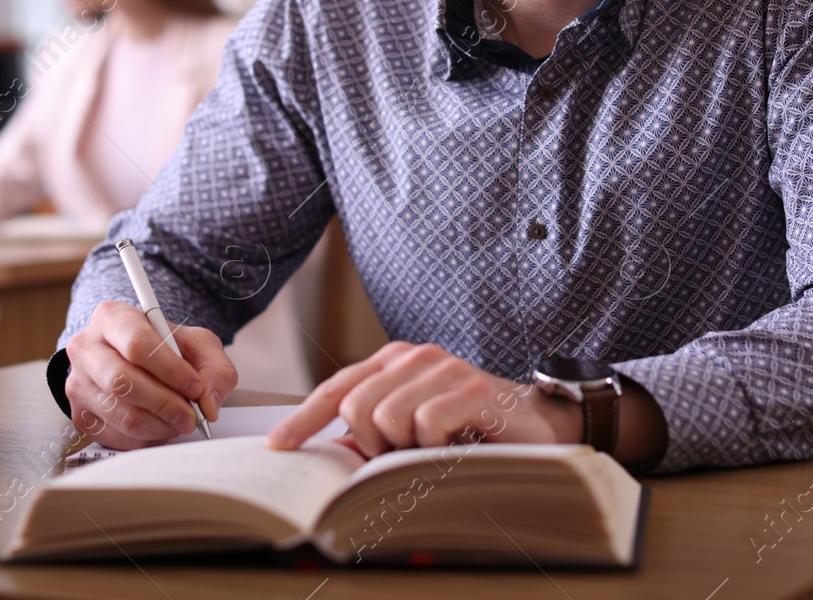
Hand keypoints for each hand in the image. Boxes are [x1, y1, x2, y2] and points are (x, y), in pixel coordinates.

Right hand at [64, 300, 238, 449]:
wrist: (135, 361)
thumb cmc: (164, 348)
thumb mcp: (196, 344)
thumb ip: (213, 367)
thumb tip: (208, 403)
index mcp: (112, 317)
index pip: (137, 344)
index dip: (170, 370)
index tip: (194, 386)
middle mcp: (86, 348)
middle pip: (123, 382)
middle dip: (165, 404)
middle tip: (191, 415)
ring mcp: (78, 383)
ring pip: (120, 414)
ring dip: (159, 425)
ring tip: (180, 422)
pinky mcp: (79, 415)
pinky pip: (115, 437)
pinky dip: (146, 439)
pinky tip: (161, 427)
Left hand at [267, 341, 580, 456]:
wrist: (534, 423)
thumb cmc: (468, 429)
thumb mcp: (413, 429)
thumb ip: (372, 435)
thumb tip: (327, 455)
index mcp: (392, 362)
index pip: (335, 388)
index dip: (302, 419)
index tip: (277, 446)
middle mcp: (413, 357)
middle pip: (354, 406)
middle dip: (370, 443)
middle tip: (401, 453)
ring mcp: (442, 368)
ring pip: (386, 417)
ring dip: (405, 447)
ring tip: (432, 447)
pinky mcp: (469, 388)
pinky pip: (424, 423)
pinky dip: (434, 445)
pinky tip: (453, 444)